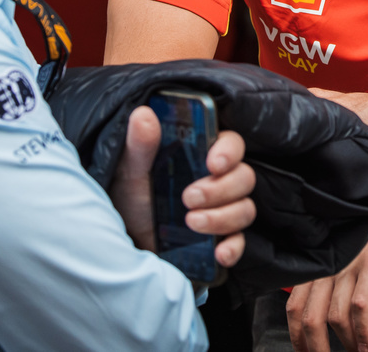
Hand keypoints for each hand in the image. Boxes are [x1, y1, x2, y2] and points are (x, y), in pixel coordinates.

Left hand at [110, 105, 256, 268]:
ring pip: (245, 209)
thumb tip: (143, 115)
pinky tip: (218, 253)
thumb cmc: (130, 200)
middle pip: (244, 177)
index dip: (229, 152)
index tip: (212, 164)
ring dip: (222, 217)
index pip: (232, 144)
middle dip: (220, 189)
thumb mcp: (130, 171)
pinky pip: (240, 241)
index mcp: (201, 155)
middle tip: (189, 197)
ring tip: (191, 222)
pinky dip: (233, 248)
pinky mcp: (220, 239)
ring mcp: (223, 210)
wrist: (123, 245)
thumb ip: (140, 146)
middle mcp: (218, 180)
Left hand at [286, 215, 367, 351]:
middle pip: (308, 318)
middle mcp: (328, 265)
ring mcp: (349, 265)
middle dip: (315, 349)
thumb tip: (326, 306)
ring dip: (344, 344)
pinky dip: (362, 332)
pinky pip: (360, 307)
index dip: (296, 336)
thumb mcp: (344, 247)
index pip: (294, 307)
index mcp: (319, 262)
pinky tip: (366, 344)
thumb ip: (331, 271)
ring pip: (333, 318)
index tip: (305, 351)